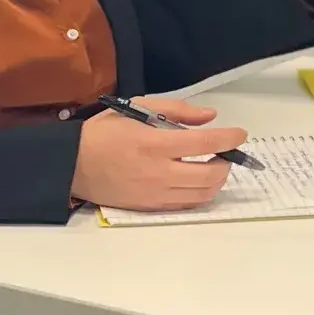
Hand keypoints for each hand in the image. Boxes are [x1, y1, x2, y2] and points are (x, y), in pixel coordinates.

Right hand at [69, 97, 249, 210]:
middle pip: (210, 174)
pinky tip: (197, 181)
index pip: (205, 142)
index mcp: (154, 143)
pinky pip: (187, 204)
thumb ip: (176, 110)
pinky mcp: (151, 207)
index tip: (240, 134)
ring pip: (203, 193)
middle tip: (225, 151)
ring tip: (214, 166)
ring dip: (217, 179)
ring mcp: (155, 193)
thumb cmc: (105, 132)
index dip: (229, 138)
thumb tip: (209, 116)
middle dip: (226, 161)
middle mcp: (158, 171)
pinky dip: (200, 193)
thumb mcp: (137, 107)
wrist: (73, 164)